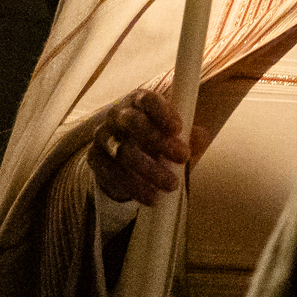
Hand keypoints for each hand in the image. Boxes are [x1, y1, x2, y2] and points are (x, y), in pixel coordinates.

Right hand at [85, 88, 211, 205]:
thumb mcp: (175, 138)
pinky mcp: (95, 159)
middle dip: (158, 140)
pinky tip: (151, 196)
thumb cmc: (156, 144)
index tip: (179, 128)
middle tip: (183, 157)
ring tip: (171, 185)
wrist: (125, 164)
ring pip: (123, 151)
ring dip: (149, 169)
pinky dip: (133, 186)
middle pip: (133, 122)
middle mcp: (117, 116)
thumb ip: (189, 136)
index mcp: (138, 102)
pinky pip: (112, 173)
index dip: (162, 112)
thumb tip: (200, 136)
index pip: (147, 99)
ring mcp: (103, 137)